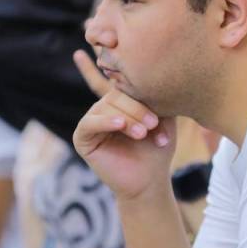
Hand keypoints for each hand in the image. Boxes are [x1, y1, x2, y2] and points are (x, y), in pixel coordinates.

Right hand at [72, 49, 175, 200]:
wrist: (151, 179)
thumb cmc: (158, 147)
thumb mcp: (164, 116)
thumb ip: (158, 94)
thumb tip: (159, 68)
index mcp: (122, 99)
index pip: (120, 79)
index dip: (133, 84)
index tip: (145, 99)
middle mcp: (105, 106)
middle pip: (118, 93)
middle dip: (138, 108)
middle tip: (154, 124)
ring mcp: (92, 120)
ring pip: (107, 106)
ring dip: (128, 118)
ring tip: (144, 133)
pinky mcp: (82, 137)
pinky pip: (90, 123)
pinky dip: (106, 122)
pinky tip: (120, 124)